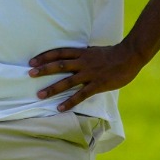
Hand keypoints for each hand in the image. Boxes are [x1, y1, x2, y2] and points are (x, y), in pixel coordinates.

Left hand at [28, 42, 145, 112]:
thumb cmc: (113, 54)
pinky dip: (69, 101)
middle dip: (43, 69)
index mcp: (82, 53)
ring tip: (39, 95)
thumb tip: (72, 59)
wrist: (130, 56)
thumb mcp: (94, 51)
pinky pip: (81, 95)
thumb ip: (82, 56)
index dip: (45, 56)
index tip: (32, 61)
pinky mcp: (97, 85)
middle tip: (29, 74)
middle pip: (59, 65)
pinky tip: (60, 108)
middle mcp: (83, 62)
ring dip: (52, 88)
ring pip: (67, 81)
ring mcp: (90, 74)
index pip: (59, 53)